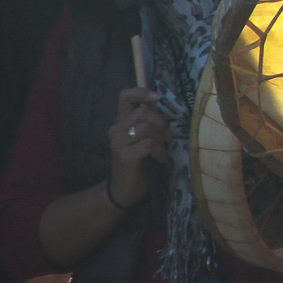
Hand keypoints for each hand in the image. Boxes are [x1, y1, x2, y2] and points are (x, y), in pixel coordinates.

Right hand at [106, 87, 169, 208]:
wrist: (125, 190)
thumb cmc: (138, 163)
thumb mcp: (143, 138)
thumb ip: (148, 121)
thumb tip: (159, 103)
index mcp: (120, 123)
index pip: (125, 96)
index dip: (142, 92)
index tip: (157, 99)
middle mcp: (115, 130)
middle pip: (143, 112)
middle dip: (161, 123)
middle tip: (167, 138)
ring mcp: (117, 143)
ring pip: (146, 127)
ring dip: (161, 139)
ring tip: (162, 150)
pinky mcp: (123, 156)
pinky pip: (148, 144)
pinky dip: (159, 151)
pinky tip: (160, 160)